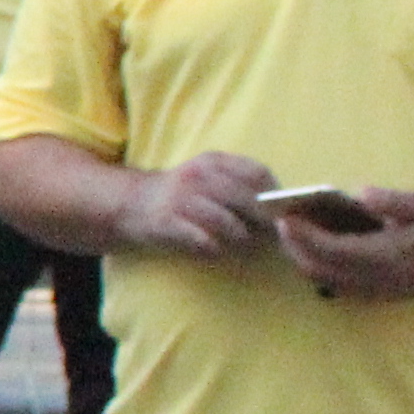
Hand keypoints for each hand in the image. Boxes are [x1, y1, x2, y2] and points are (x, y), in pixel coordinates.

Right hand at [113, 152, 276, 258]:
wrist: (130, 202)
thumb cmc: (179, 194)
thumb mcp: (206, 176)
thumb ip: (237, 183)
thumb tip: (278, 205)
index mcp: (212, 161)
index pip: (256, 172)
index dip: (275, 193)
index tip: (283, 211)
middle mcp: (197, 176)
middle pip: (244, 198)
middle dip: (264, 220)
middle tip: (274, 236)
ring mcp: (181, 199)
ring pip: (225, 221)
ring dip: (242, 238)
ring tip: (249, 248)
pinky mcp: (166, 222)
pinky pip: (201, 239)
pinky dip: (214, 249)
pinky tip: (217, 252)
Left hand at [269, 184, 413, 301]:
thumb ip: (392, 201)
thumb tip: (360, 193)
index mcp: (385, 256)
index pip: (331, 250)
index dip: (304, 236)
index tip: (284, 218)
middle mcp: (374, 279)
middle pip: (318, 269)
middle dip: (294, 247)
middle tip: (281, 223)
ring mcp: (373, 292)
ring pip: (323, 280)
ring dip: (303, 259)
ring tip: (292, 234)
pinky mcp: (374, 296)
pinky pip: (335, 285)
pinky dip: (318, 267)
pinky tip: (314, 248)